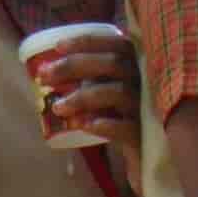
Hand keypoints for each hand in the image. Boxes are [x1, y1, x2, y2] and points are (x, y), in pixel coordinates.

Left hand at [33, 30, 142, 166]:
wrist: (152, 154)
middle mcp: (150, 81)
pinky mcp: (148, 135)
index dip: (87, 42)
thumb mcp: (114, 93)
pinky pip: (127, 127)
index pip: (117, 44)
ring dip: (83, 96)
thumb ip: (95, 78)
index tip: (57, 47)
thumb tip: (48, 71)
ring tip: (57, 107)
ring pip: (118, 92)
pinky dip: (104, 124)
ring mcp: (150, 108)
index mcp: (141, 65)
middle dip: (75, 66)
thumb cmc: (126, 117)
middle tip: (44, 77)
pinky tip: (82, 125)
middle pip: (114, 63)